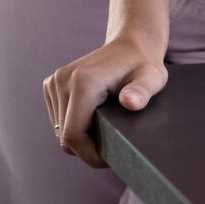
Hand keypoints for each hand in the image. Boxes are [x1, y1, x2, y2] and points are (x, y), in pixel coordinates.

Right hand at [43, 36, 167, 169]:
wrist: (131, 44)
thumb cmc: (143, 64)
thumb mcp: (152, 78)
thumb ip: (143, 91)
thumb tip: (130, 102)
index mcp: (82, 82)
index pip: (73, 136)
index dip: (89, 155)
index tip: (109, 159)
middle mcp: (63, 80)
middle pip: (65, 135)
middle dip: (86, 149)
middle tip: (111, 147)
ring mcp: (55, 81)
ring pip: (59, 129)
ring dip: (79, 137)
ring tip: (104, 131)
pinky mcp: (52, 84)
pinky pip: (57, 118)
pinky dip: (72, 125)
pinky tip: (92, 118)